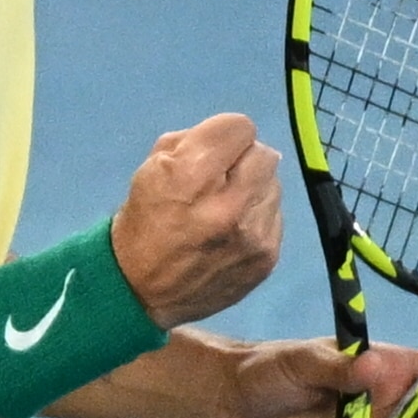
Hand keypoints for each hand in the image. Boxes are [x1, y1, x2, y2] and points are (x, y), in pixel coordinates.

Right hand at [111, 115, 280, 326]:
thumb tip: (235, 141)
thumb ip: (195, 141)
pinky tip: (234, 232)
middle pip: (264, 153)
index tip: (212, 152)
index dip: (224, 135)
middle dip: (242, 161)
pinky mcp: (267, 258)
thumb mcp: (152, 167)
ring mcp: (252, 235)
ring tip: (226, 208)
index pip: (241, 127)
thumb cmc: (146, 220)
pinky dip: (257, 217)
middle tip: (221, 179)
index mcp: (192, 175)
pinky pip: (276, 216)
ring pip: (274, 185)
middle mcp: (228, 205)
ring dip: (253, 189)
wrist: (141, 290)